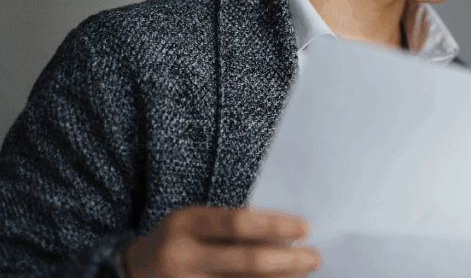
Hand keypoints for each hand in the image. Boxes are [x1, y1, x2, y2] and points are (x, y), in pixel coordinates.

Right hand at [121, 206, 320, 277]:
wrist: (132, 271)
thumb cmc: (180, 240)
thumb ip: (233, 226)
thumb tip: (289, 236)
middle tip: (314, 257)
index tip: (305, 228)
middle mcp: (180, 257)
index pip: (239, 223)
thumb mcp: (197, 222)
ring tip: (302, 272)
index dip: (276, 226)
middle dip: (288, 261)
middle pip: (247, 262)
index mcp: (185, 223)